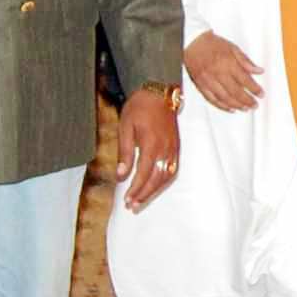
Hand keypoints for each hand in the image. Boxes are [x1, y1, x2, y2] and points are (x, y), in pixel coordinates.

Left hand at [118, 86, 181, 211]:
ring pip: (166, 176)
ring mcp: (173, 148)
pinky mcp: (176, 146)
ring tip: (141, 200)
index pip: (144, 174)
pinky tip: (155, 186)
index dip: (135, 189)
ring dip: (154, 191)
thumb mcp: (125, 127)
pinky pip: (172, 169)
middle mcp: (165, 149)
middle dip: (144, 194)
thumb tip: (121, 175)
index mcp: (152, 144)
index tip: (126, 200)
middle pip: (156, 179)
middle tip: (132, 206)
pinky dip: (163, 181)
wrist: (158, 91)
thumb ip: (125, 153)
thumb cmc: (139, 107)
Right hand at [184, 33, 265, 112]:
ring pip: (224, 98)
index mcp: (228, 62)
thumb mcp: (233, 48)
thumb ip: (246, 61)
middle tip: (255, 105)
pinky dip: (222, 106)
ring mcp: (208, 80)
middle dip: (247, 100)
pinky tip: (230, 109)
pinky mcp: (200, 85)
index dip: (255, 89)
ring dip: (236, 105)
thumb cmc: (212, 44)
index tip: (261, 94)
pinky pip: (212, 99)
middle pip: (235, 91)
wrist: (192, 43)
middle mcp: (218, 73)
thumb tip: (259, 71)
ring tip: (245, 109)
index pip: (245, 79)